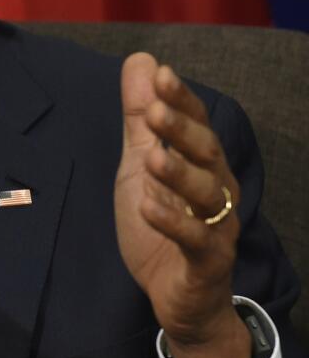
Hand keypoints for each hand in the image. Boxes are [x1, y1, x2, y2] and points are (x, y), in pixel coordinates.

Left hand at [115, 53, 249, 357]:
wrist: (179, 296)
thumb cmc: (162, 225)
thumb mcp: (141, 166)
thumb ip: (141, 120)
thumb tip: (142, 62)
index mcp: (203, 166)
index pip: (197, 126)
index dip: (182, 101)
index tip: (162, 74)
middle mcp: (217, 192)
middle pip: (207, 155)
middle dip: (183, 131)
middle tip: (157, 110)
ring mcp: (215, 227)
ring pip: (207, 197)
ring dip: (179, 175)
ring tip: (153, 159)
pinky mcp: (206, 262)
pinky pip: (195, 241)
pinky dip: (173, 223)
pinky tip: (148, 207)